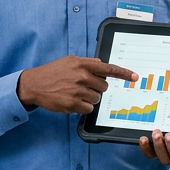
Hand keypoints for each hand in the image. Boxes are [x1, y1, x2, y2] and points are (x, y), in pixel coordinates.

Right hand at [16, 56, 137, 113]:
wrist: (34, 84)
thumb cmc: (52, 72)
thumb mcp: (69, 61)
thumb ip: (87, 62)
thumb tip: (101, 64)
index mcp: (82, 64)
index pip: (109, 68)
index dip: (124, 73)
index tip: (135, 77)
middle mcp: (81, 76)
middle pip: (104, 87)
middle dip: (96, 88)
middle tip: (83, 87)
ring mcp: (77, 91)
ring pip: (97, 99)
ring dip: (89, 98)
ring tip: (75, 93)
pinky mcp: (73, 104)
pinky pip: (89, 109)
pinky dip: (83, 107)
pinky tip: (73, 101)